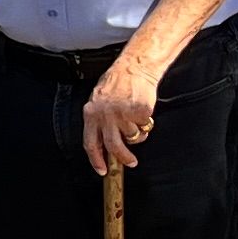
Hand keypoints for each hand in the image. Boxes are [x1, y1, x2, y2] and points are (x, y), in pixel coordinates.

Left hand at [81, 55, 162, 173]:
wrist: (134, 67)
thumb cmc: (117, 83)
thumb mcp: (98, 101)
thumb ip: (99, 121)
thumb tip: (103, 144)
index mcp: (91, 113)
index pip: (90, 143)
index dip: (96, 160)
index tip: (102, 171)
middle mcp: (105, 115)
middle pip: (113, 146)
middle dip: (123, 157)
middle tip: (131, 162)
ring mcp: (122, 114)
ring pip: (132, 137)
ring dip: (137, 133)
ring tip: (137, 120)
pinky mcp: (139, 112)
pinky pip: (145, 126)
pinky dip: (146, 122)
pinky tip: (142, 110)